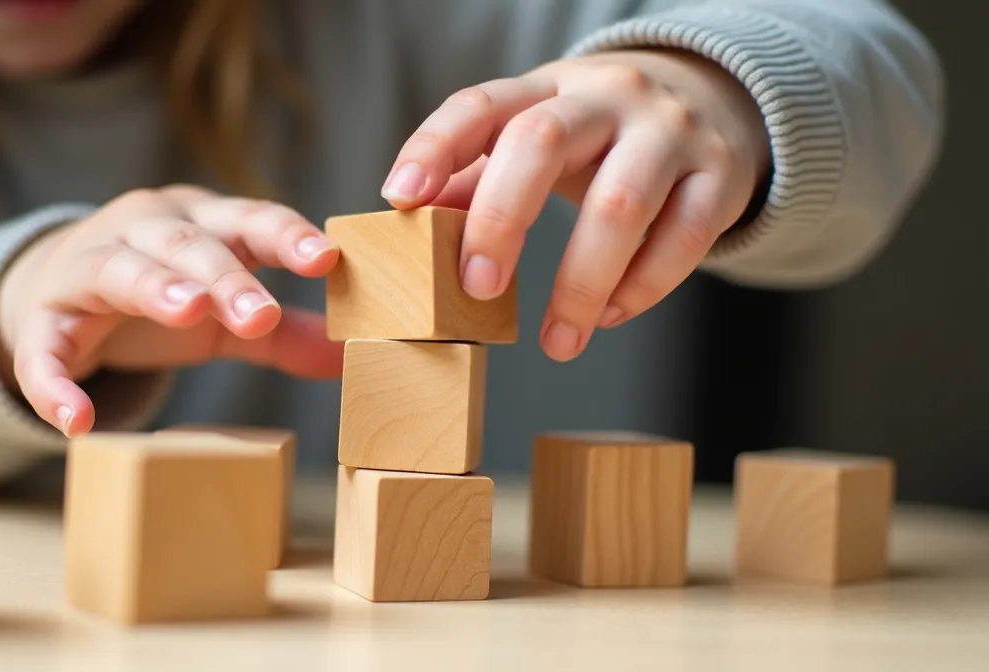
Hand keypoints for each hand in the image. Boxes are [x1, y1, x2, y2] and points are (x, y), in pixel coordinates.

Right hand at [0, 185, 341, 436]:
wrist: (53, 289)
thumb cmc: (159, 292)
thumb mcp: (224, 311)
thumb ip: (283, 333)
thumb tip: (350, 357)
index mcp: (199, 220)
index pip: (248, 219)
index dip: (285, 236)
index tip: (325, 260)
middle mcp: (143, 228)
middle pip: (188, 242)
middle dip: (225, 275)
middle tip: (261, 313)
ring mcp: (87, 264)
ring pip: (120, 269)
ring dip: (155, 287)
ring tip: (189, 312)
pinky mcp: (44, 317)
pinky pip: (44, 349)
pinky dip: (55, 386)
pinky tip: (78, 424)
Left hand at [382, 49, 770, 360]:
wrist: (715, 102)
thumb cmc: (599, 138)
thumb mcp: (537, 138)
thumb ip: (476, 177)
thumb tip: (411, 226)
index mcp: (545, 87)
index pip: (479, 105)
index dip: (435, 148)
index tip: (401, 198)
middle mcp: (606, 98)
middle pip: (542, 142)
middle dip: (501, 218)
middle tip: (477, 288)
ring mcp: (669, 130)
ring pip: (620, 203)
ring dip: (580, 283)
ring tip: (557, 342)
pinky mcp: (720, 173)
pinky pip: (682, 237)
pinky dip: (642, 287)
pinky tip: (608, 317)